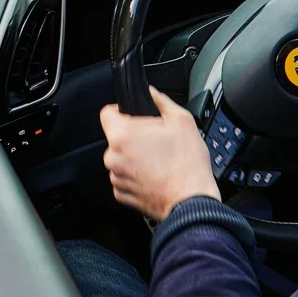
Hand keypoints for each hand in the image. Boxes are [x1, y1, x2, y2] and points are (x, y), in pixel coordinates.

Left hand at [100, 88, 219, 221]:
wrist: (191, 202)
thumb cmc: (187, 165)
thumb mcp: (182, 121)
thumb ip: (161, 101)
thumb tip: (152, 93)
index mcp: (123, 136)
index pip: (107, 113)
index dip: (120, 111)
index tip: (133, 116)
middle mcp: (113, 158)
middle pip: (117, 138)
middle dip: (134, 137)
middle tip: (157, 141)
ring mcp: (116, 178)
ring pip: (121, 158)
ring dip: (135, 158)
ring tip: (160, 161)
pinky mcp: (122, 195)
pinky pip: (125, 178)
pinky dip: (137, 176)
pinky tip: (156, 176)